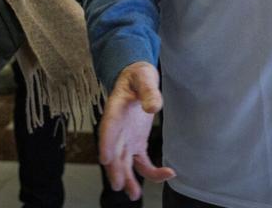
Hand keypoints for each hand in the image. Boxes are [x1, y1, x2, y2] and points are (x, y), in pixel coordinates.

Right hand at [99, 62, 174, 199]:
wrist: (136, 78)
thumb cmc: (137, 76)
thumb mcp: (144, 77)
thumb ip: (149, 91)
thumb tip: (153, 108)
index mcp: (115, 109)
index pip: (108, 127)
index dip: (106, 143)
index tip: (105, 157)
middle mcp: (117, 129)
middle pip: (113, 151)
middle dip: (115, 169)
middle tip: (119, 184)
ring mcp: (126, 139)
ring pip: (124, 163)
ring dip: (128, 178)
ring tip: (133, 195)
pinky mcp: (137, 144)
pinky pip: (141, 162)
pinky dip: (151, 171)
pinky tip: (166, 175)